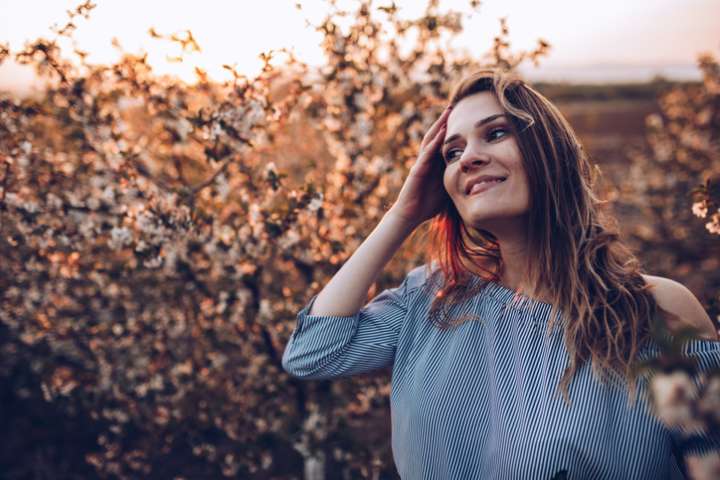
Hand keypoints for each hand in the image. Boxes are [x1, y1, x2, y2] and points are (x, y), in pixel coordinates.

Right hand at [388, 105, 451, 228]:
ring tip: (447, 112)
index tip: (462, 115)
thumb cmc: (428, 204)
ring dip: (438, 126)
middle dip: (444, 120)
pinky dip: (434, 143)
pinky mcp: (417, 171)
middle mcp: (427, 160)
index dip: (451, 128)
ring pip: (430, 140)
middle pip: (436, 135)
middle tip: (454, 104)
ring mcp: (421, 163)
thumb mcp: (448, 188)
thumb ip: (457, 180)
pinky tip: (441, 134)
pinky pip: (426, 154)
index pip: (443, 141)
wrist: (411, 214)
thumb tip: (477, 177)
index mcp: (434, 163)